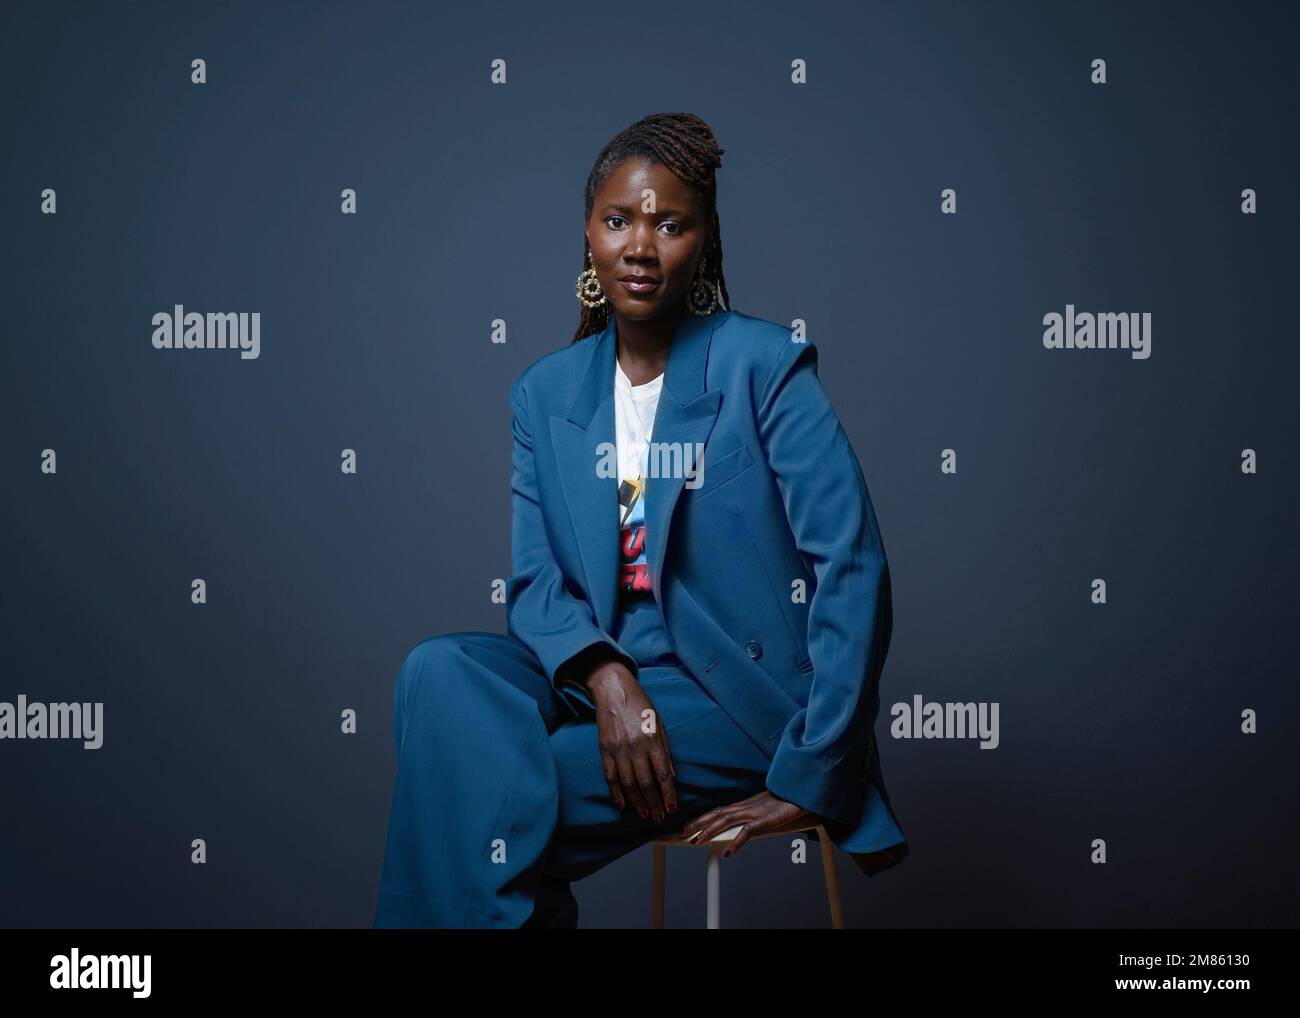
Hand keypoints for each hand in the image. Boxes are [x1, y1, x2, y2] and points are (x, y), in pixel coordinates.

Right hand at [584, 661, 678, 822]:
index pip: (663, 774)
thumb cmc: (640, 705)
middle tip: (659, 818)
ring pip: (629, 784)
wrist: (613, 690)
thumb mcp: (659, 724)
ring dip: (638, 802)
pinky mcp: (604, 750)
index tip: (672, 808)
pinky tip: (623, 805)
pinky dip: (616, 793)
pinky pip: (610, 777)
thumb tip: (672, 775)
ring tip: (645, 815)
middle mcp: (635, 747)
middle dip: (654, 803)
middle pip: (646, 783)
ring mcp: (618, 750)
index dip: (668, 794)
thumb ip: (665, 751)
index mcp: (652, 740)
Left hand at [672, 790, 815, 857]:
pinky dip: (736, 842)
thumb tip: (742, 825)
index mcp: (743, 805)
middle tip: (680, 834)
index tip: (687, 826)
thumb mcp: (763, 808)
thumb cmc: (783, 800)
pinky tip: (728, 852)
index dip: (701, 818)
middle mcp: (744, 807)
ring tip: (695, 842)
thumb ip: (751, 815)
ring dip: (708, 831)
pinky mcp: (764, 821)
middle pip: (715, 815)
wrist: (798, 791)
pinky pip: (747, 832)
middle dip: (696, 824)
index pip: (717, 811)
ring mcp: (753, 813)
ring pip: (725, 821)